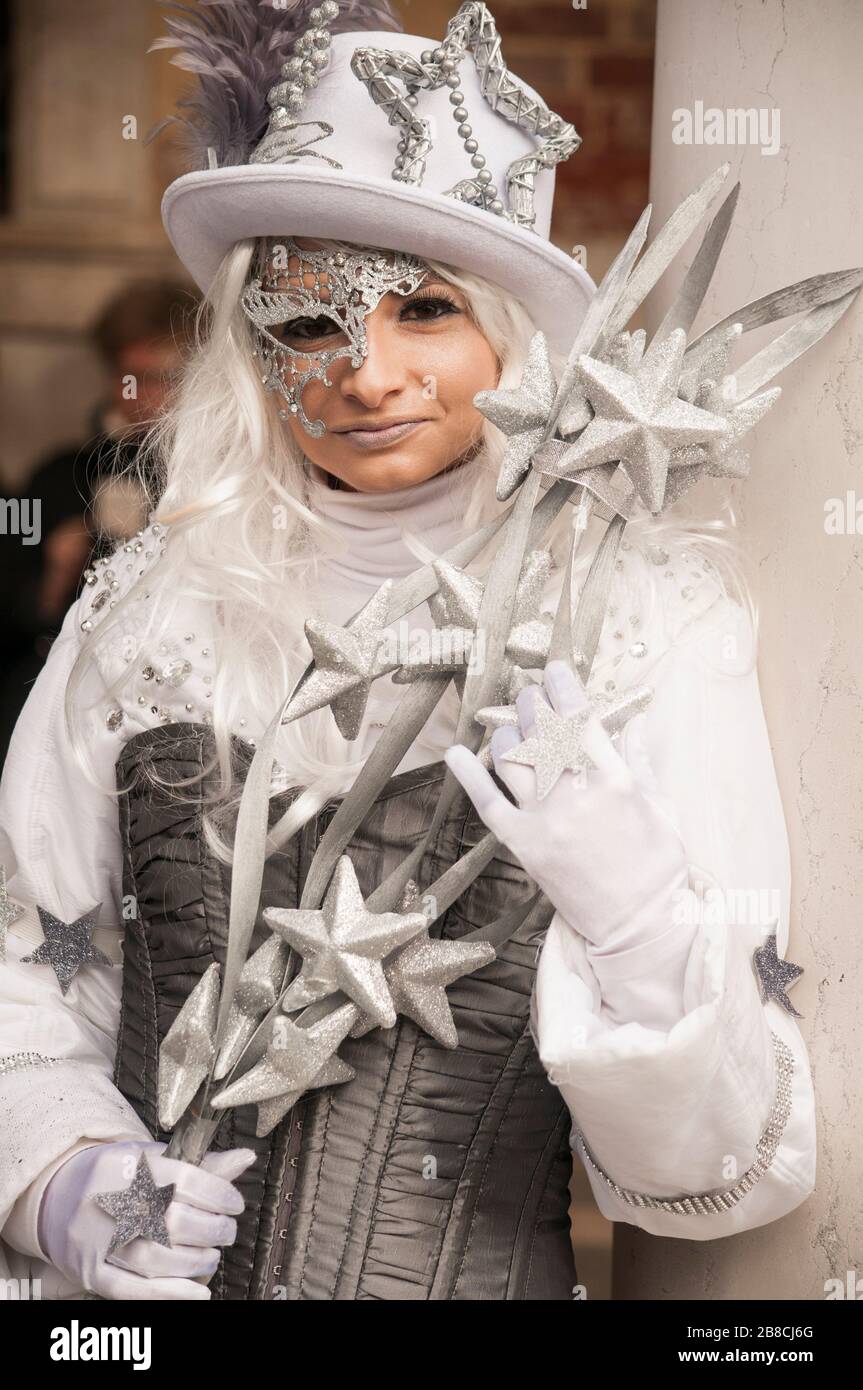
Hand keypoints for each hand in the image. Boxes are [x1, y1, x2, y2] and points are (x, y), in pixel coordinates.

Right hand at [38, 1138, 255, 1300]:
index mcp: (127, 1167)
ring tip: (213, 1254)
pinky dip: (171, 1293)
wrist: (58, 1195)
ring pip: (158, 1259)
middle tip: (227, 1230)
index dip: (219, 1194)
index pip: (183, 1181)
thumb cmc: (115, 1176)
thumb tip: (245, 1159)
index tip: (235, 1203)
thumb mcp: (152, 1158)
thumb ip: (199, 1164)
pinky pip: (134, 1289)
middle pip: (174, 1221)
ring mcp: (99, 1242)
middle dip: (213, 1229)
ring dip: (197, 1261)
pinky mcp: (93, 1272)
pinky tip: (198, 1290)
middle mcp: (111, 1204)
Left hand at [444, 659, 688, 946]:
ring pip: (511, 756)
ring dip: (507, 735)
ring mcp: (546, 819)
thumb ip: (642, 762)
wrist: (640, 926)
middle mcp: (577, 792)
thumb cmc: (659, 868)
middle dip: (531, 704)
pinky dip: (469, 774)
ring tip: (513, 733)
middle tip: (530, 700)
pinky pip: (487, 802)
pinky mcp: (523, 846)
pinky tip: (457, 752)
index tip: (553, 672)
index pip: (579, 715)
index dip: (561, 686)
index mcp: (616, 778)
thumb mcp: (662, 808)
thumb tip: (634, 722)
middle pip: (540, 728)